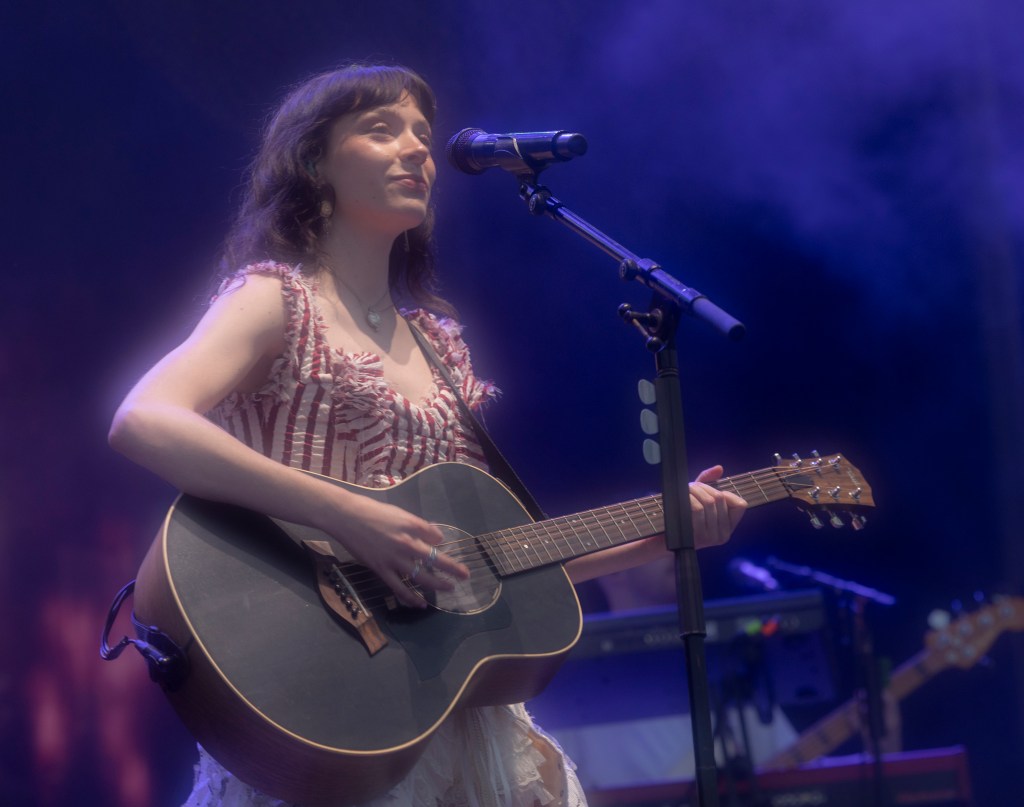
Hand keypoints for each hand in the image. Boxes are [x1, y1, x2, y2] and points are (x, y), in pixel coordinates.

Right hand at [326, 492, 469, 607]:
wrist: (347, 517)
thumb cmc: (373, 512)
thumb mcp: (400, 513)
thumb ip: (419, 527)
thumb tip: (437, 539)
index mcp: (411, 527)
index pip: (435, 540)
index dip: (444, 547)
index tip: (450, 553)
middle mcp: (405, 544)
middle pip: (433, 560)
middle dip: (451, 569)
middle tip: (465, 576)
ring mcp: (393, 559)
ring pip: (419, 576)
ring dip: (436, 584)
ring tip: (448, 588)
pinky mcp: (380, 569)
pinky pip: (398, 588)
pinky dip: (410, 597)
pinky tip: (420, 603)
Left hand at [690, 465, 746, 547]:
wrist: (661, 539)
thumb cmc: (682, 516)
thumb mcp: (697, 498)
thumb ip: (708, 482)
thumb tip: (719, 468)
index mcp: (728, 527)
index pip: (741, 505)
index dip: (726, 493)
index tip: (710, 492)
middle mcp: (723, 535)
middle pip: (720, 498)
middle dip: (704, 487)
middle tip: (691, 486)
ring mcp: (710, 538)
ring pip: (709, 501)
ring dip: (694, 489)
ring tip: (686, 489)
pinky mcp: (697, 537)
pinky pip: (697, 508)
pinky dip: (689, 498)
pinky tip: (682, 498)